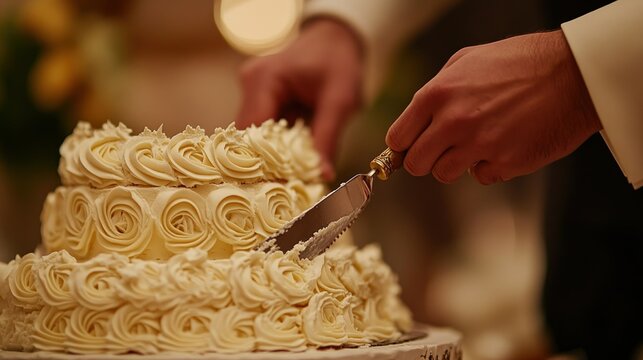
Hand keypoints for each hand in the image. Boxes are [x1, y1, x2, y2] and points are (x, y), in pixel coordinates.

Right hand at [235, 18, 363, 179]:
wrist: (337, 38)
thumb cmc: (339, 61)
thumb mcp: (340, 100)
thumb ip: (328, 138)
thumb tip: (322, 175)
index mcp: (264, 79)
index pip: (252, 131)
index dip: (262, 161)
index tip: (277, 186)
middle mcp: (250, 83)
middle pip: (247, 137)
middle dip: (266, 162)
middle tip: (285, 188)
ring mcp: (251, 90)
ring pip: (253, 136)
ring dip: (271, 155)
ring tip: (289, 178)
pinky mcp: (259, 98)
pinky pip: (262, 129)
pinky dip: (276, 146)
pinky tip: (290, 161)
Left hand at [386, 30, 601, 184]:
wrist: (573, 74)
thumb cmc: (520, 63)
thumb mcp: (467, 60)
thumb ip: (435, 91)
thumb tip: (414, 121)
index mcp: (437, 94)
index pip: (398, 138)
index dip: (404, 145)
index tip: (411, 147)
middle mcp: (453, 122)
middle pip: (416, 164)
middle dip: (426, 159)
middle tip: (442, 149)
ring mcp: (479, 145)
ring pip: (444, 174)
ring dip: (456, 163)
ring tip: (478, 142)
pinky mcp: (505, 163)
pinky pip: (481, 177)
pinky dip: (489, 166)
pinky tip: (504, 145)